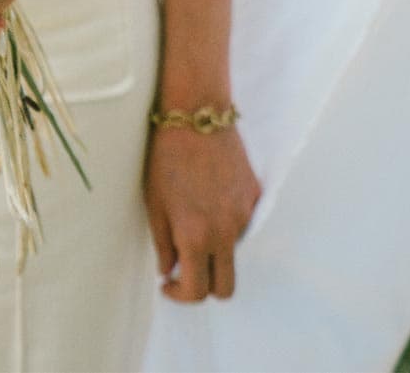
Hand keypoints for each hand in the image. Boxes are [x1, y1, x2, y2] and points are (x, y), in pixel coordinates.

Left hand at [143, 124, 260, 301]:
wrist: (196, 114)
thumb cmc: (166, 155)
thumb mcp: (154, 202)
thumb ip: (163, 243)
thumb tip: (169, 269)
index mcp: (197, 237)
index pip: (197, 291)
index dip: (180, 295)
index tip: (168, 283)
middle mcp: (227, 232)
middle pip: (226, 287)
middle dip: (205, 285)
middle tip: (185, 267)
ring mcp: (245, 215)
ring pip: (234, 253)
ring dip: (216, 251)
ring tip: (195, 219)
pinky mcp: (255, 196)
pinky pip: (244, 224)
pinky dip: (227, 223)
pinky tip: (209, 197)